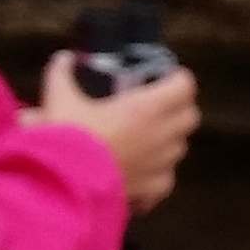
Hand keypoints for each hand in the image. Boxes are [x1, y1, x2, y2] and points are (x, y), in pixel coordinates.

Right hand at [35, 52, 200, 211]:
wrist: (62, 185)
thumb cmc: (67, 138)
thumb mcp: (60, 97)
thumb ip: (63, 73)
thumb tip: (65, 59)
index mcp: (148, 108)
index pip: (185, 86)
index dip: (177, 78)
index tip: (165, 76)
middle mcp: (162, 136)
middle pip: (190, 116)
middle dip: (179, 107)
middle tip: (159, 103)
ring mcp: (160, 165)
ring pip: (180, 147)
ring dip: (169, 138)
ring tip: (147, 135)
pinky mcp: (151, 190)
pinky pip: (165, 179)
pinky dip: (158, 173)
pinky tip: (141, 170)